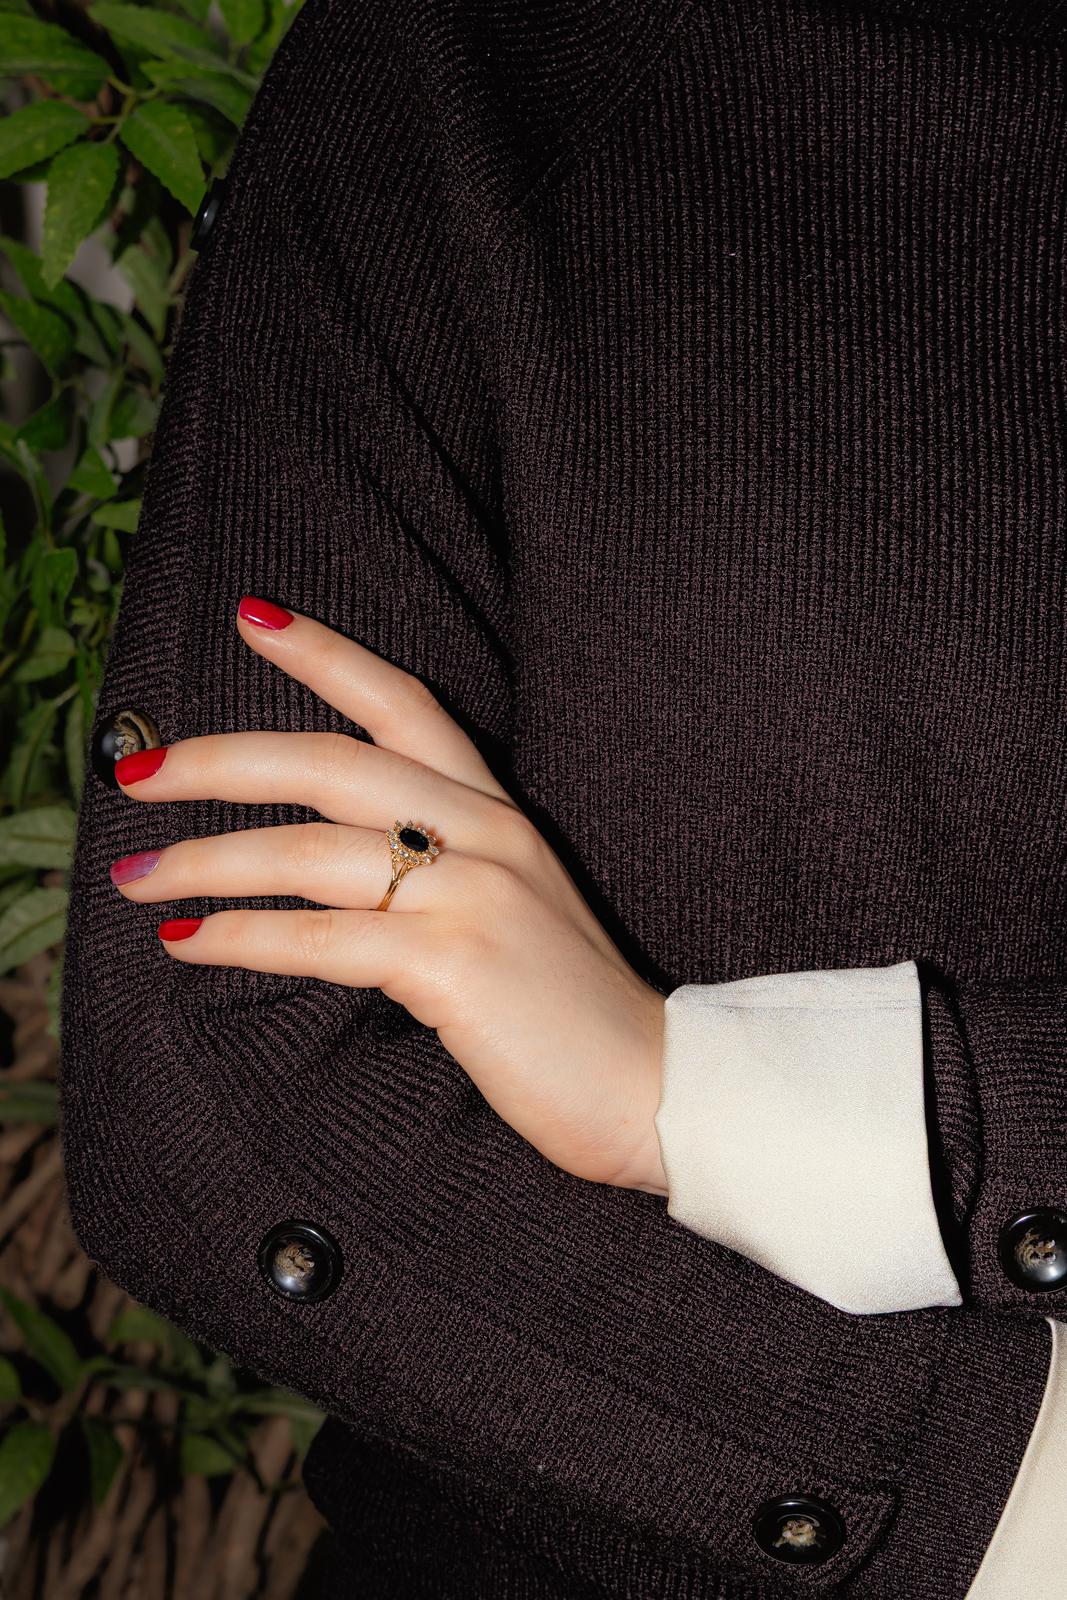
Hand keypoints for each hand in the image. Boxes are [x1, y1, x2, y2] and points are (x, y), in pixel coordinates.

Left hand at [108, 596, 668, 1196]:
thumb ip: (440, 866)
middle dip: (220, 761)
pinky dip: (241, 937)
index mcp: (497, 811)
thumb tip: (324, 868)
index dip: (325, 653)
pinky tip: (188, 942)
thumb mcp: (514, 905)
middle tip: (136, 775)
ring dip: (205, 860)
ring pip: (309, 850)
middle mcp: (485, 833)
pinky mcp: (454, 964)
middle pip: (329, 762)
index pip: (404, 703)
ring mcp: (472, 894)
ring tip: (134, 878)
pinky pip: (321, 937)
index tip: (250, 617)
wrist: (656, 1084)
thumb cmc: (570, 1007)